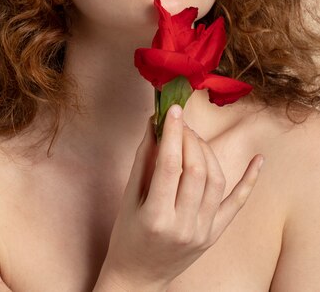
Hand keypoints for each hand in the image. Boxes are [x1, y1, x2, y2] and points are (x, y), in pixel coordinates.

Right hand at [95, 104, 262, 290]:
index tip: (172, 110)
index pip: (170, 165)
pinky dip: (249, 181)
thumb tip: (155, 122)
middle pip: (196, 170)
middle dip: (189, 139)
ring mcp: (203, 232)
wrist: (139, 278)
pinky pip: (237, 204)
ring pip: (215, 181)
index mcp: (156, 217)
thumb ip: (144, 158)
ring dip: (206, 151)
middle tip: (179, 123)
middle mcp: (184, 226)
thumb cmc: (127, 236)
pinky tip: (258, 160)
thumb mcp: (128, 196)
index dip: (172, 133)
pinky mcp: (215, 234)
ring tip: (192, 137)